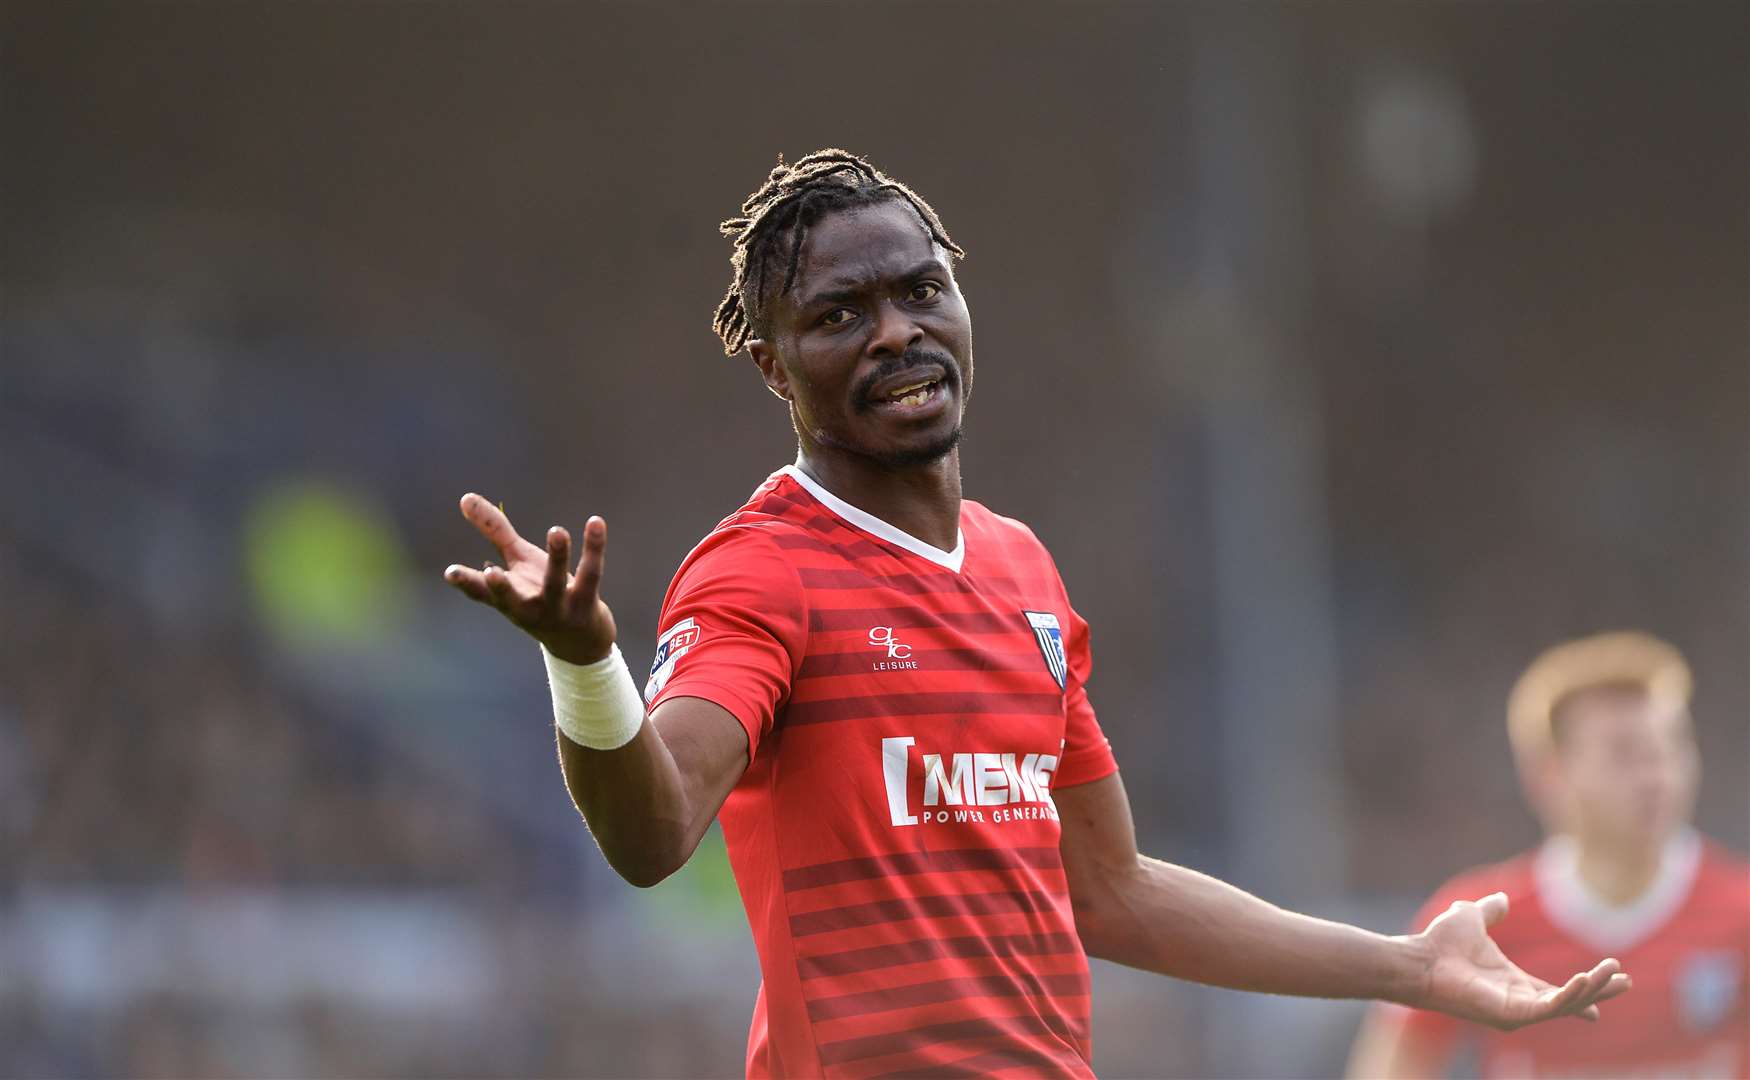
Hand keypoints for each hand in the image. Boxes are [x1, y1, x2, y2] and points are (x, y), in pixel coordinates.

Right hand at [443, 493, 616, 664]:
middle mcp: (528, 607)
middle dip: (502, 589)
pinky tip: (596, 522)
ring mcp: (558, 607)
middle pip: (513, 599)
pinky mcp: (586, 601)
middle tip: (492, 574)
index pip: (481, 593)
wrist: (580, 640)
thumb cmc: (540, 594)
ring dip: (557, 557)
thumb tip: (465, 498)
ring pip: (556, 582)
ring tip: (556, 531)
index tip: (450, 573)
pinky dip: (594, 546)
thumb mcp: (517, 562)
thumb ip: (494, 531)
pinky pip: (591, 572)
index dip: (465, 583)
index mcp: (507, 599)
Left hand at [1412, 892, 1630, 1029]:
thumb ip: (1490, 910)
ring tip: (1613, 973)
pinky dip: (1570, 996)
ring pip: (1566, 1004)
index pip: (1556, 990)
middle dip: (1598, 992)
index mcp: (1513, 982)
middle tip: (1627, 981)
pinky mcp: (1511, 1014)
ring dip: (1592, 990)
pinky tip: (1586, 979)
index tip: (1607, 982)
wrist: (1420, 957)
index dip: (1581, 989)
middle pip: (1569, 1000)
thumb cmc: (1440, 943)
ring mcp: (1516, 1010)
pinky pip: (1550, 1008)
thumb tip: (1500, 899)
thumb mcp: (1472, 918)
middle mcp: (1518, 1000)